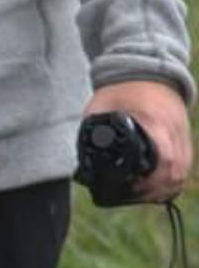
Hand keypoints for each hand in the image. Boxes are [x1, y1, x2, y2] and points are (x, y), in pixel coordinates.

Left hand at [85, 81, 191, 203]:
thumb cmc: (121, 88)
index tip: (134, 188)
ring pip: (182, 172)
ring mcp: (182, 136)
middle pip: (175, 171)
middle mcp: (174, 131)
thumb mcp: (101, 105)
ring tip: (143, 195)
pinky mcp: (185, 139)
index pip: (164, 158)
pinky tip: (159, 188)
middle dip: (156, 189)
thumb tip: (82, 156)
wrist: (149, 72)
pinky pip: (185, 166)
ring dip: (165, 188)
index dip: (152, 180)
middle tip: (134, 195)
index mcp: (154, 122)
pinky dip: (173, 180)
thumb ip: (94, 128)